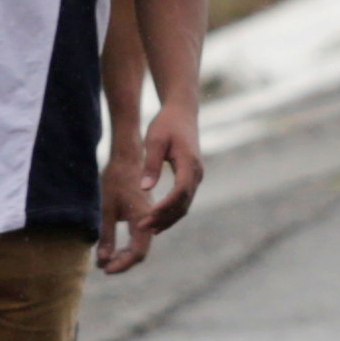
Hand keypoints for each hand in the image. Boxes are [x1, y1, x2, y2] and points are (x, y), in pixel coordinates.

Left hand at [98, 114, 200, 272]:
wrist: (182, 112)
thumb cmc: (166, 123)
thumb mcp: (154, 140)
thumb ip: (151, 165)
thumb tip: (145, 189)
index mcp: (189, 162)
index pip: (179, 192)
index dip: (164, 207)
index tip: (148, 217)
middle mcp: (196, 172)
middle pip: (183, 203)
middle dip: (164, 218)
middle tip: (143, 228)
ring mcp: (196, 176)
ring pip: (185, 205)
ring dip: (168, 218)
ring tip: (148, 228)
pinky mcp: (191, 177)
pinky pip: (184, 199)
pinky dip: (171, 211)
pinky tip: (157, 218)